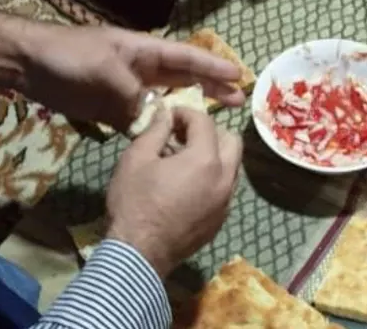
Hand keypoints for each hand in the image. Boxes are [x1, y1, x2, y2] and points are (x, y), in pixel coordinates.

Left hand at [0, 12, 246, 129]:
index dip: (213, 67)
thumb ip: (134, 95)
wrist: (27, 65)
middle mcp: (142, 70)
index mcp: (145, 51)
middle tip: (238, 102)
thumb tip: (156, 118)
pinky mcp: (113, 111)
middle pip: (184, 80)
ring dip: (188, 113)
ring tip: (214, 124)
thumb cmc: (69, 56)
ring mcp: (128, 91)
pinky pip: (143, 123)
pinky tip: (174, 144)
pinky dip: (159, 132)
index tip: (239, 76)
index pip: (187, 58)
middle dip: (210, 89)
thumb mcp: (105, 70)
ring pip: (167, 103)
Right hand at [106, 107, 241, 275]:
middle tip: (183, 136)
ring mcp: (226, 201)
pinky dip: (213, 179)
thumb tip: (166, 114)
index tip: (170, 116)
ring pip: (232, 166)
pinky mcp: (221, 219)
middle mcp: (224, 178)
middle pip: (231, 141)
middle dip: (210, 132)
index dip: (186, 113)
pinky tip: (188, 185)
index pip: (205, 122)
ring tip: (184, 160)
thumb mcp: (136, 158)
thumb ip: (156, 130)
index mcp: (205, 159)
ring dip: (214, 155)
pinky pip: (225, 189)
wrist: (139, 253)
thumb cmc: (134, 202)